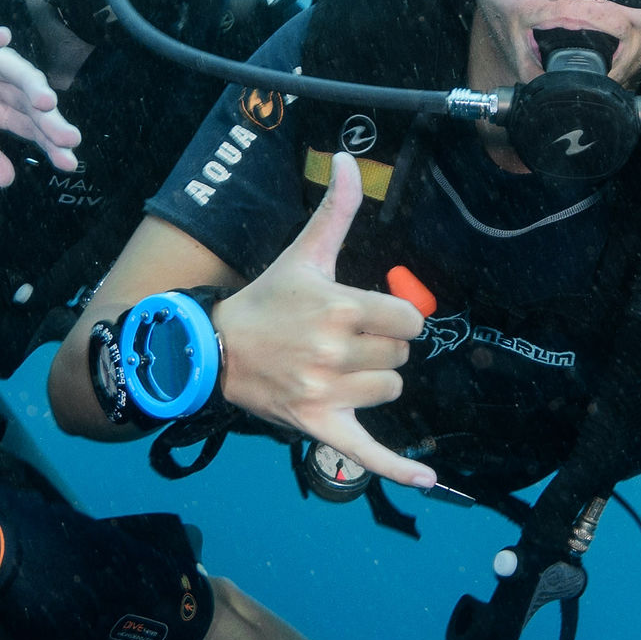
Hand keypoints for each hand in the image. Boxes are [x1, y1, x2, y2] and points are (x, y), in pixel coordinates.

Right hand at [0, 10, 79, 182]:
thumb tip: (8, 179)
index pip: (29, 125)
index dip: (49, 142)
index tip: (68, 163)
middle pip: (27, 99)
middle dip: (49, 119)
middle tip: (69, 138)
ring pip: (9, 67)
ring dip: (28, 82)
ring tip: (45, 101)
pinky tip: (1, 37)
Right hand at [211, 168, 434, 488]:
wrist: (213, 351)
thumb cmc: (266, 302)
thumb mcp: (302, 253)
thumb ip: (335, 211)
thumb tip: (348, 157)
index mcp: (338, 307)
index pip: (409, 318)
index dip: (398, 316)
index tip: (375, 314)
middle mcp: (334, 352)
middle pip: (400, 356)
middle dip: (382, 347)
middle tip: (346, 341)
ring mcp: (326, 393)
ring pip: (389, 391)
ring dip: (374, 383)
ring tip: (339, 370)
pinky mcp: (319, 427)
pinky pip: (368, 453)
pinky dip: (398, 470)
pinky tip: (427, 482)